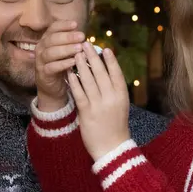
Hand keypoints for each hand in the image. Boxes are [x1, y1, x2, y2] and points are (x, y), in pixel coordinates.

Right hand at [35, 20, 85, 111]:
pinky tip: (73, 62)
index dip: (63, 25)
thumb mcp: (66, 52)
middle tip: (82, 36)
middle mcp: (41, 48)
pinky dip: (63, 64)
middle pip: (52, 39)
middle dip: (68, 37)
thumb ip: (72, 42)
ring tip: (79, 48)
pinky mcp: (43, 73)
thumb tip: (83, 34)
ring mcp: (40, 61)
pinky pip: (51, 67)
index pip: (53, 28)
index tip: (76, 24)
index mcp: (47, 40)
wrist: (53, 88)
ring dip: (66, 49)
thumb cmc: (62, 66)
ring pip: (51, 52)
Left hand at [67, 42, 130, 160]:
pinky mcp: (86, 113)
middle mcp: (111, 98)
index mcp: (122, 96)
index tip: (105, 48)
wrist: (111, 147)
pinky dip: (74, 81)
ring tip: (76, 53)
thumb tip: (108, 71)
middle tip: (86, 44)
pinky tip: (70, 72)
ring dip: (82, 65)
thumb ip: (114, 90)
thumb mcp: (120, 105)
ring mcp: (99, 105)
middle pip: (101, 73)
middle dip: (92, 57)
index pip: (116, 73)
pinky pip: (79, 93)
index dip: (111, 60)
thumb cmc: (115, 124)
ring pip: (88, 80)